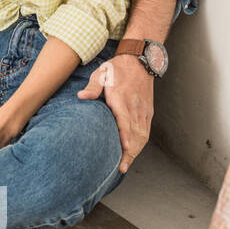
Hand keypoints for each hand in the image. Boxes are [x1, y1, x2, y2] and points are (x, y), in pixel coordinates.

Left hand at [78, 55, 153, 172]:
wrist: (139, 61)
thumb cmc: (117, 68)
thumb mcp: (102, 73)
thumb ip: (93, 87)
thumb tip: (82, 97)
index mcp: (122, 99)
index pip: (125, 120)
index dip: (126, 136)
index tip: (124, 149)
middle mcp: (135, 107)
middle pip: (135, 133)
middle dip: (130, 152)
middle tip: (121, 167)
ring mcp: (143, 110)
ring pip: (142, 135)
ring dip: (135, 151)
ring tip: (125, 165)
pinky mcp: (147, 112)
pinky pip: (146, 131)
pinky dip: (141, 143)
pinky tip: (133, 152)